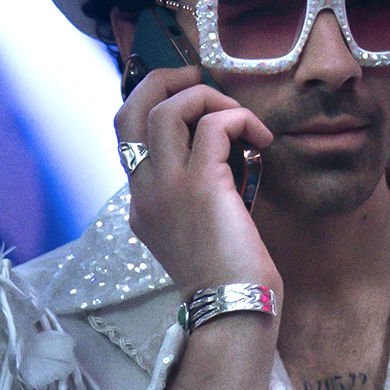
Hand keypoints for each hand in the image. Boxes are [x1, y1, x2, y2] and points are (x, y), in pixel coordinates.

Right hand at [115, 62, 278, 297]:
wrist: (233, 310)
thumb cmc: (227, 280)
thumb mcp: (197, 234)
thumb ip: (194, 198)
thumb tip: (222, 159)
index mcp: (141, 204)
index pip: (128, 135)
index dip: (154, 103)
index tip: (191, 100)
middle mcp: (145, 192)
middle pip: (131, 109)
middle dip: (164, 80)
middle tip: (200, 78)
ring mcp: (168, 188)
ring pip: (166, 108)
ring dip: (208, 97)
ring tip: (240, 118)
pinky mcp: (201, 186)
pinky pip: (213, 125)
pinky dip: (239, 119)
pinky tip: (261, 140)